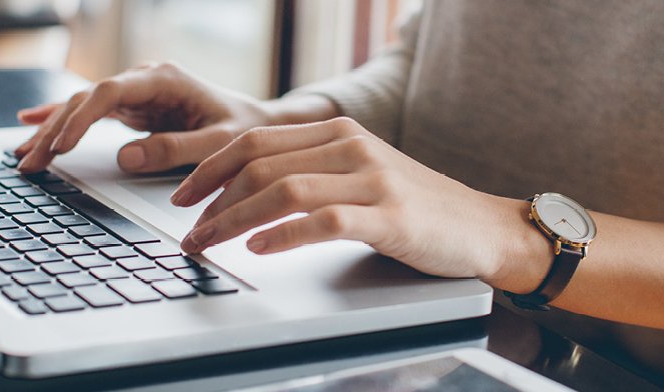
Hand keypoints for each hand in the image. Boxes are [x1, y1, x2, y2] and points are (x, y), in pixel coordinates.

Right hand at [13, 62, 274, 173]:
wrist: (258, 123)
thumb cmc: (244, 130)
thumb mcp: (218, 143)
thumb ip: (175, 150)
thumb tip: (125, 158)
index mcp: (165, 79)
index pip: (110, 92)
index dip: (81, 118)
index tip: (61, 145)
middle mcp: (145, 80)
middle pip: (87, 99)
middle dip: (55, 130)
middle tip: (30, 162)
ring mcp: (136, 92)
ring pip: (82, 106)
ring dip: (51, 131)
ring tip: (23, 157)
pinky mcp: (133, 107)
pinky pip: (89, 112)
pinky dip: (60, 119)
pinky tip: (30, 123)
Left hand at [172, 117, 551, 281]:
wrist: (480, 226)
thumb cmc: (416, 207)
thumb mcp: (360, 173)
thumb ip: (313, 170)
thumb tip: (245, 189)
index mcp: (339, 131)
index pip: (256, 140)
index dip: (211, 168)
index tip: (183, 196)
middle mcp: (352, 147)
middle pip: (260, 162)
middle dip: (212, 198)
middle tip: (188, 230)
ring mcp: (372, 180)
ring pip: (283, 190)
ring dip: (234, 220)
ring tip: (209, 242)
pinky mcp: (389, 217)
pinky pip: (323, 221)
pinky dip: (283, 235)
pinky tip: (259, 248)